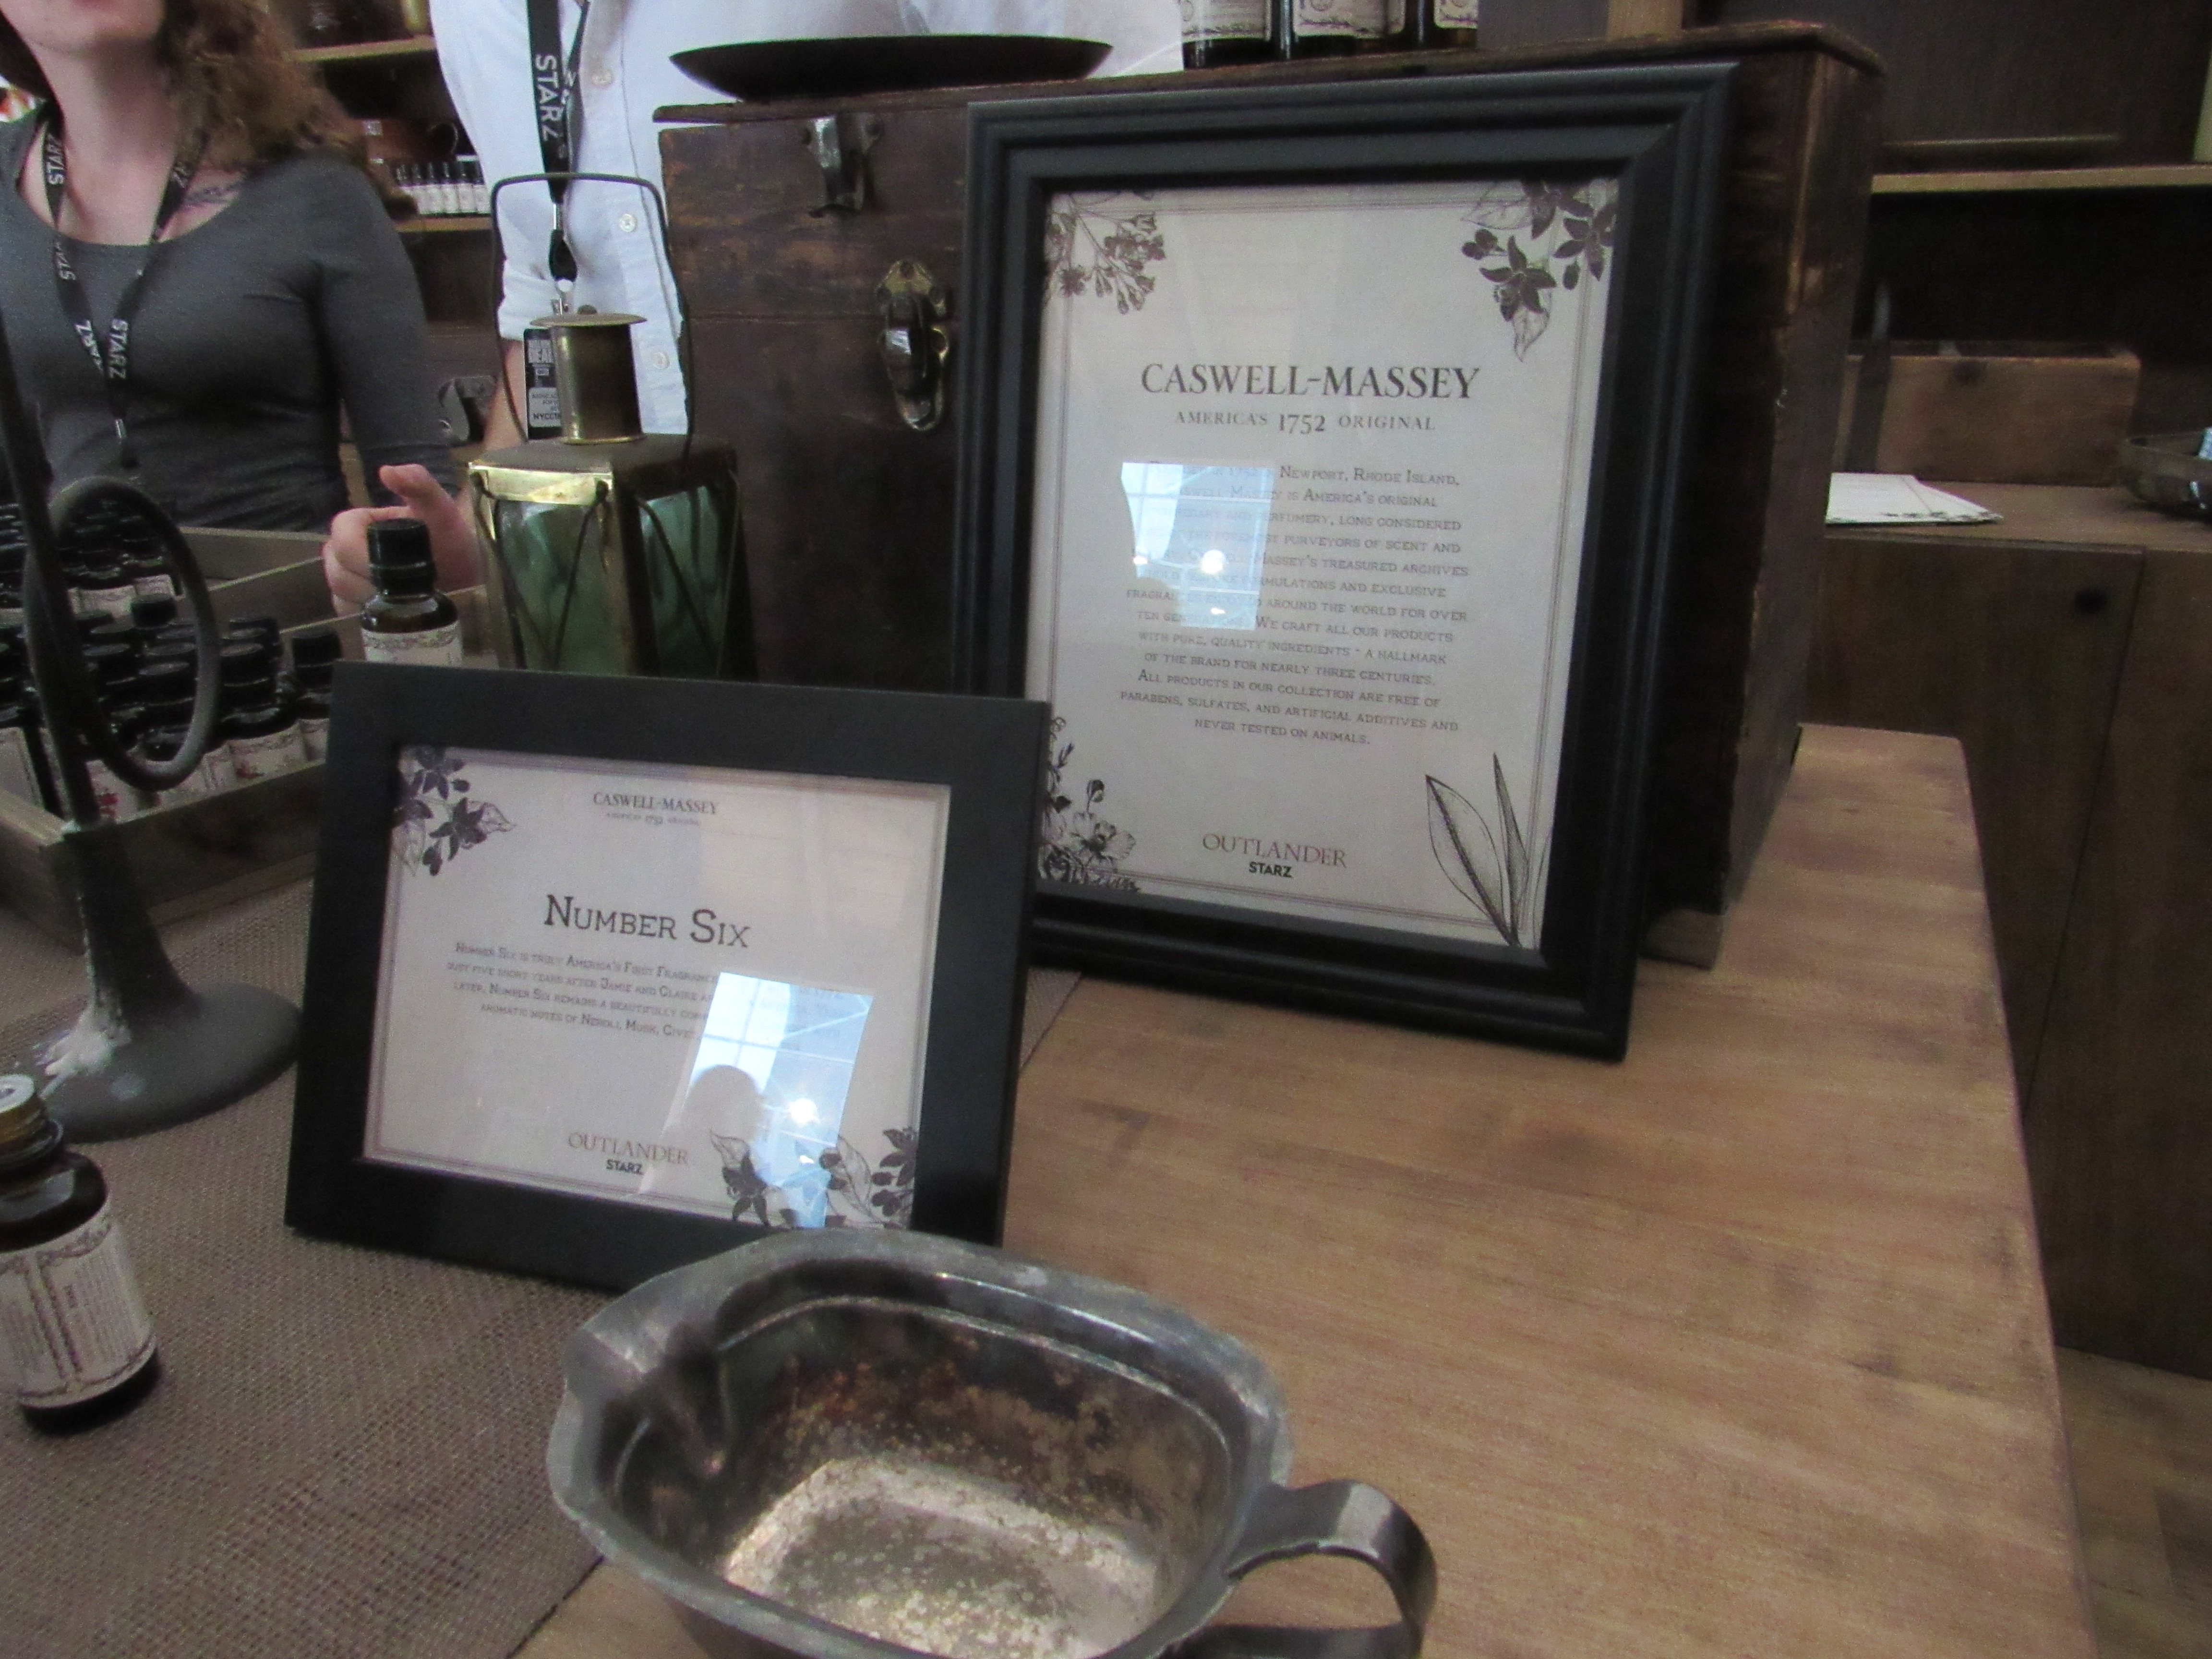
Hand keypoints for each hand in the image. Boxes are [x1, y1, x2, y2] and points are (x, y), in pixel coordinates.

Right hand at [322, 464, 479, 609]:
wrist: (467, 571)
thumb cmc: (449, 537)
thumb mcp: (439, 507)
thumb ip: (418, 483)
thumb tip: (388, 471)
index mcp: (355, 525)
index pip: (341, 539)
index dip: (360, 557)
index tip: (391, 571)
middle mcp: (344, 553)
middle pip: (337, 572)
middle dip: (367, 584)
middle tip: (402, 593)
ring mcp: (348, 582)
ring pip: (340, 597)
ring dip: (369, 604)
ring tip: (403, 605)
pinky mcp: (356, 609)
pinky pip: (349, 618)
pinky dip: (369, 620)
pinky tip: (395, 619)